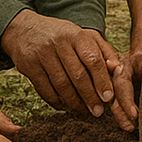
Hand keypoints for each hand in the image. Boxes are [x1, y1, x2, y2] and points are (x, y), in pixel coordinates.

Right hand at [0, 11, 119, 118]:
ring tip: (83, 111)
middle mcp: (58, 43)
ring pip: (61, 85)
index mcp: (75, 34)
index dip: (101, 80)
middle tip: (98, 112)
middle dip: (89, 96)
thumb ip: (103, 50)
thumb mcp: (83, 35)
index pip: (92, 59)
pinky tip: (65, 106)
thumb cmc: (61, 35)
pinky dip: (56, 101)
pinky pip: (44, 89)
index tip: (108, 98)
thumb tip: (117, 70)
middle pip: (77, 75)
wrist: (24, 29)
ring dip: (74, 102)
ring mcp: (41, 54)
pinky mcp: (28, 66)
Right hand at [114, 44, 141, 130]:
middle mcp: (116, 74)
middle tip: (130, 127)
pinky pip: (117, 102)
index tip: (135, 116)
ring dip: (120, 116)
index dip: (127, 102)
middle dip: (120, 113)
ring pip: (113, 100)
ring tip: (129, 127)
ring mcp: (116, 81)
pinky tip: (128, 122)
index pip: (122, 85)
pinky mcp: (120, 88)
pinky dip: (122, 113)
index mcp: (124, 65)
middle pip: (112, 95)